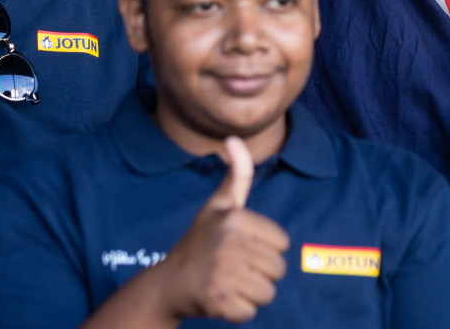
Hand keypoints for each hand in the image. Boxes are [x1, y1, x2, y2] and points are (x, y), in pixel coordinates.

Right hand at [156, 137, 289, 321]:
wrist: (167, 283)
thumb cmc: (200, 241)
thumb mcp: (218, 204)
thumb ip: (237, 174)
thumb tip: (234, 137)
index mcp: (235, 219)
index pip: (282, 243)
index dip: (265, 248)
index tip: (241, 247)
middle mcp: (230, 244)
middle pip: (278, 269)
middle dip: (260, 273)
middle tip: (234, 268)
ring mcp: (223, 274)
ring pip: (268, 293)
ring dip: (251, 293)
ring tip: (229, 282)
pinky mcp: (219, 303)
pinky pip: (251, 312)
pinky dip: (238, 311)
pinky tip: (221, 299)